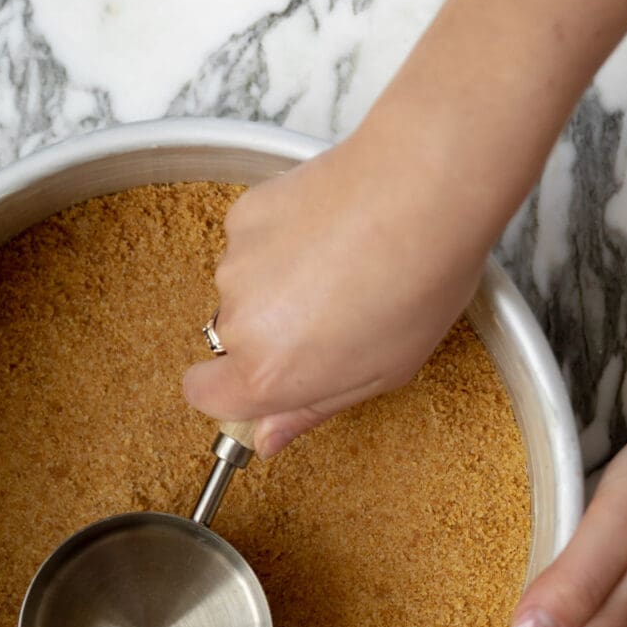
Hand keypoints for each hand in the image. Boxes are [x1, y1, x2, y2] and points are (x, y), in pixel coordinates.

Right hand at [182, 104, 495, 457]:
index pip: (203, 396)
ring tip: (339, 265)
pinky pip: (251, 242)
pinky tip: (327, 231)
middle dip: (269, 334)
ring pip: (243, 288)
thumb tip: (267, 438)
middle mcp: (239, 321)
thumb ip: (311, 409)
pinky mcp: (245, 215)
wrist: (423, 188)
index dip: (230, 392)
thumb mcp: (381, 373)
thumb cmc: (418, 283)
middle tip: (331, 315)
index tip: (264, 382)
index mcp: (268, 373)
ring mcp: (236, 263)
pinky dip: (279, 241)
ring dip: (276, 284)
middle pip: (231, 341)